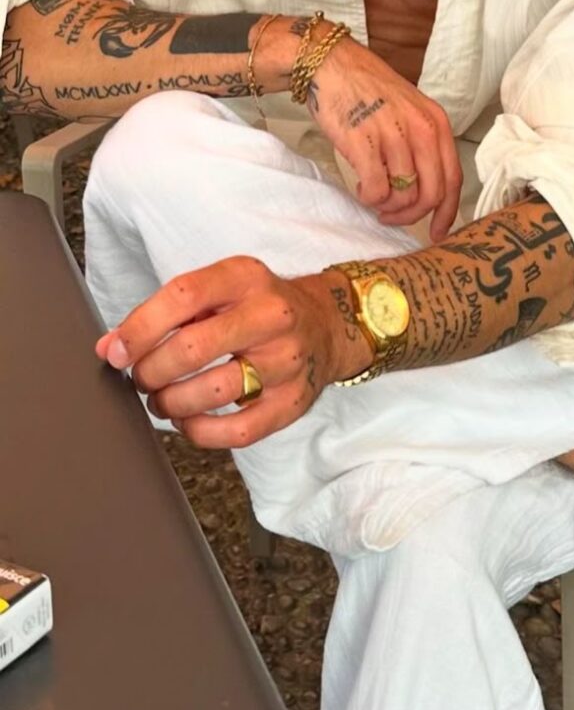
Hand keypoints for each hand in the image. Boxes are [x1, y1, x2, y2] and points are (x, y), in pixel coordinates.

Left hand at [95, 257, 371, 447]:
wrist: (325, 324)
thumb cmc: (257, 307)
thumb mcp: (220, 290)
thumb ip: (165, 313)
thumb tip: (111, 348)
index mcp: (245, 278)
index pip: (184, 296)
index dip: (141, 327)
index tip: (118, 351)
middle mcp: (271, 315)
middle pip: (194, 348)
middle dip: (151, 371)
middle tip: (141, 379)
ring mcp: (286, 360)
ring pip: (214, 392)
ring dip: (171, 403)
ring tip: (161, 400)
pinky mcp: (294, 401)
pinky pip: (238, 430)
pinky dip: (200, 431)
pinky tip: (188, 420)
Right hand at [308, 32, 462, 241]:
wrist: (331, 65)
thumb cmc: (367, 91)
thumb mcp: (409, 111)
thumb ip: (422, 145)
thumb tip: (424, 191)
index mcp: (436, 123)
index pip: (453, 179)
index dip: (447, 213)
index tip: (436, 231)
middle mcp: (421, 130)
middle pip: (431, 194)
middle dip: (412, 216)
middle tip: (392, 217)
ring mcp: (394, 136)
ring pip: (403, 197)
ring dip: (386, 206)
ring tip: (373, 195)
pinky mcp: (365, 143)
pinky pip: (375, 190)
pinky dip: (368, 198)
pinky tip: (360, 186)